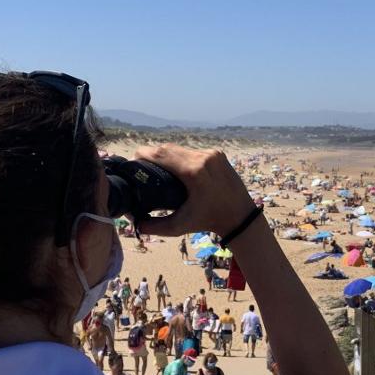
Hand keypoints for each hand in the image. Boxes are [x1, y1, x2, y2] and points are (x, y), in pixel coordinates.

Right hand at [132, 145, 255, 237]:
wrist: (240, 216)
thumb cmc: (209, 221)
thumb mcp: (180, 226)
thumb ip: (155, 226)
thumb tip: (135, 223)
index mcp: (194, 172)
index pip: (162, 154)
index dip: (144, 154)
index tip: (133, 159)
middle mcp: (204, 158)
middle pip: (169, 148)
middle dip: (153, 153)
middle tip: (141, 162)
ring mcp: (212, 154)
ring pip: (181, 148)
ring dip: (167, 153)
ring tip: (155, 163)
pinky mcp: (218, 154)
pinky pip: (193, 151)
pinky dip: (182, 156)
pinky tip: (175, 164)